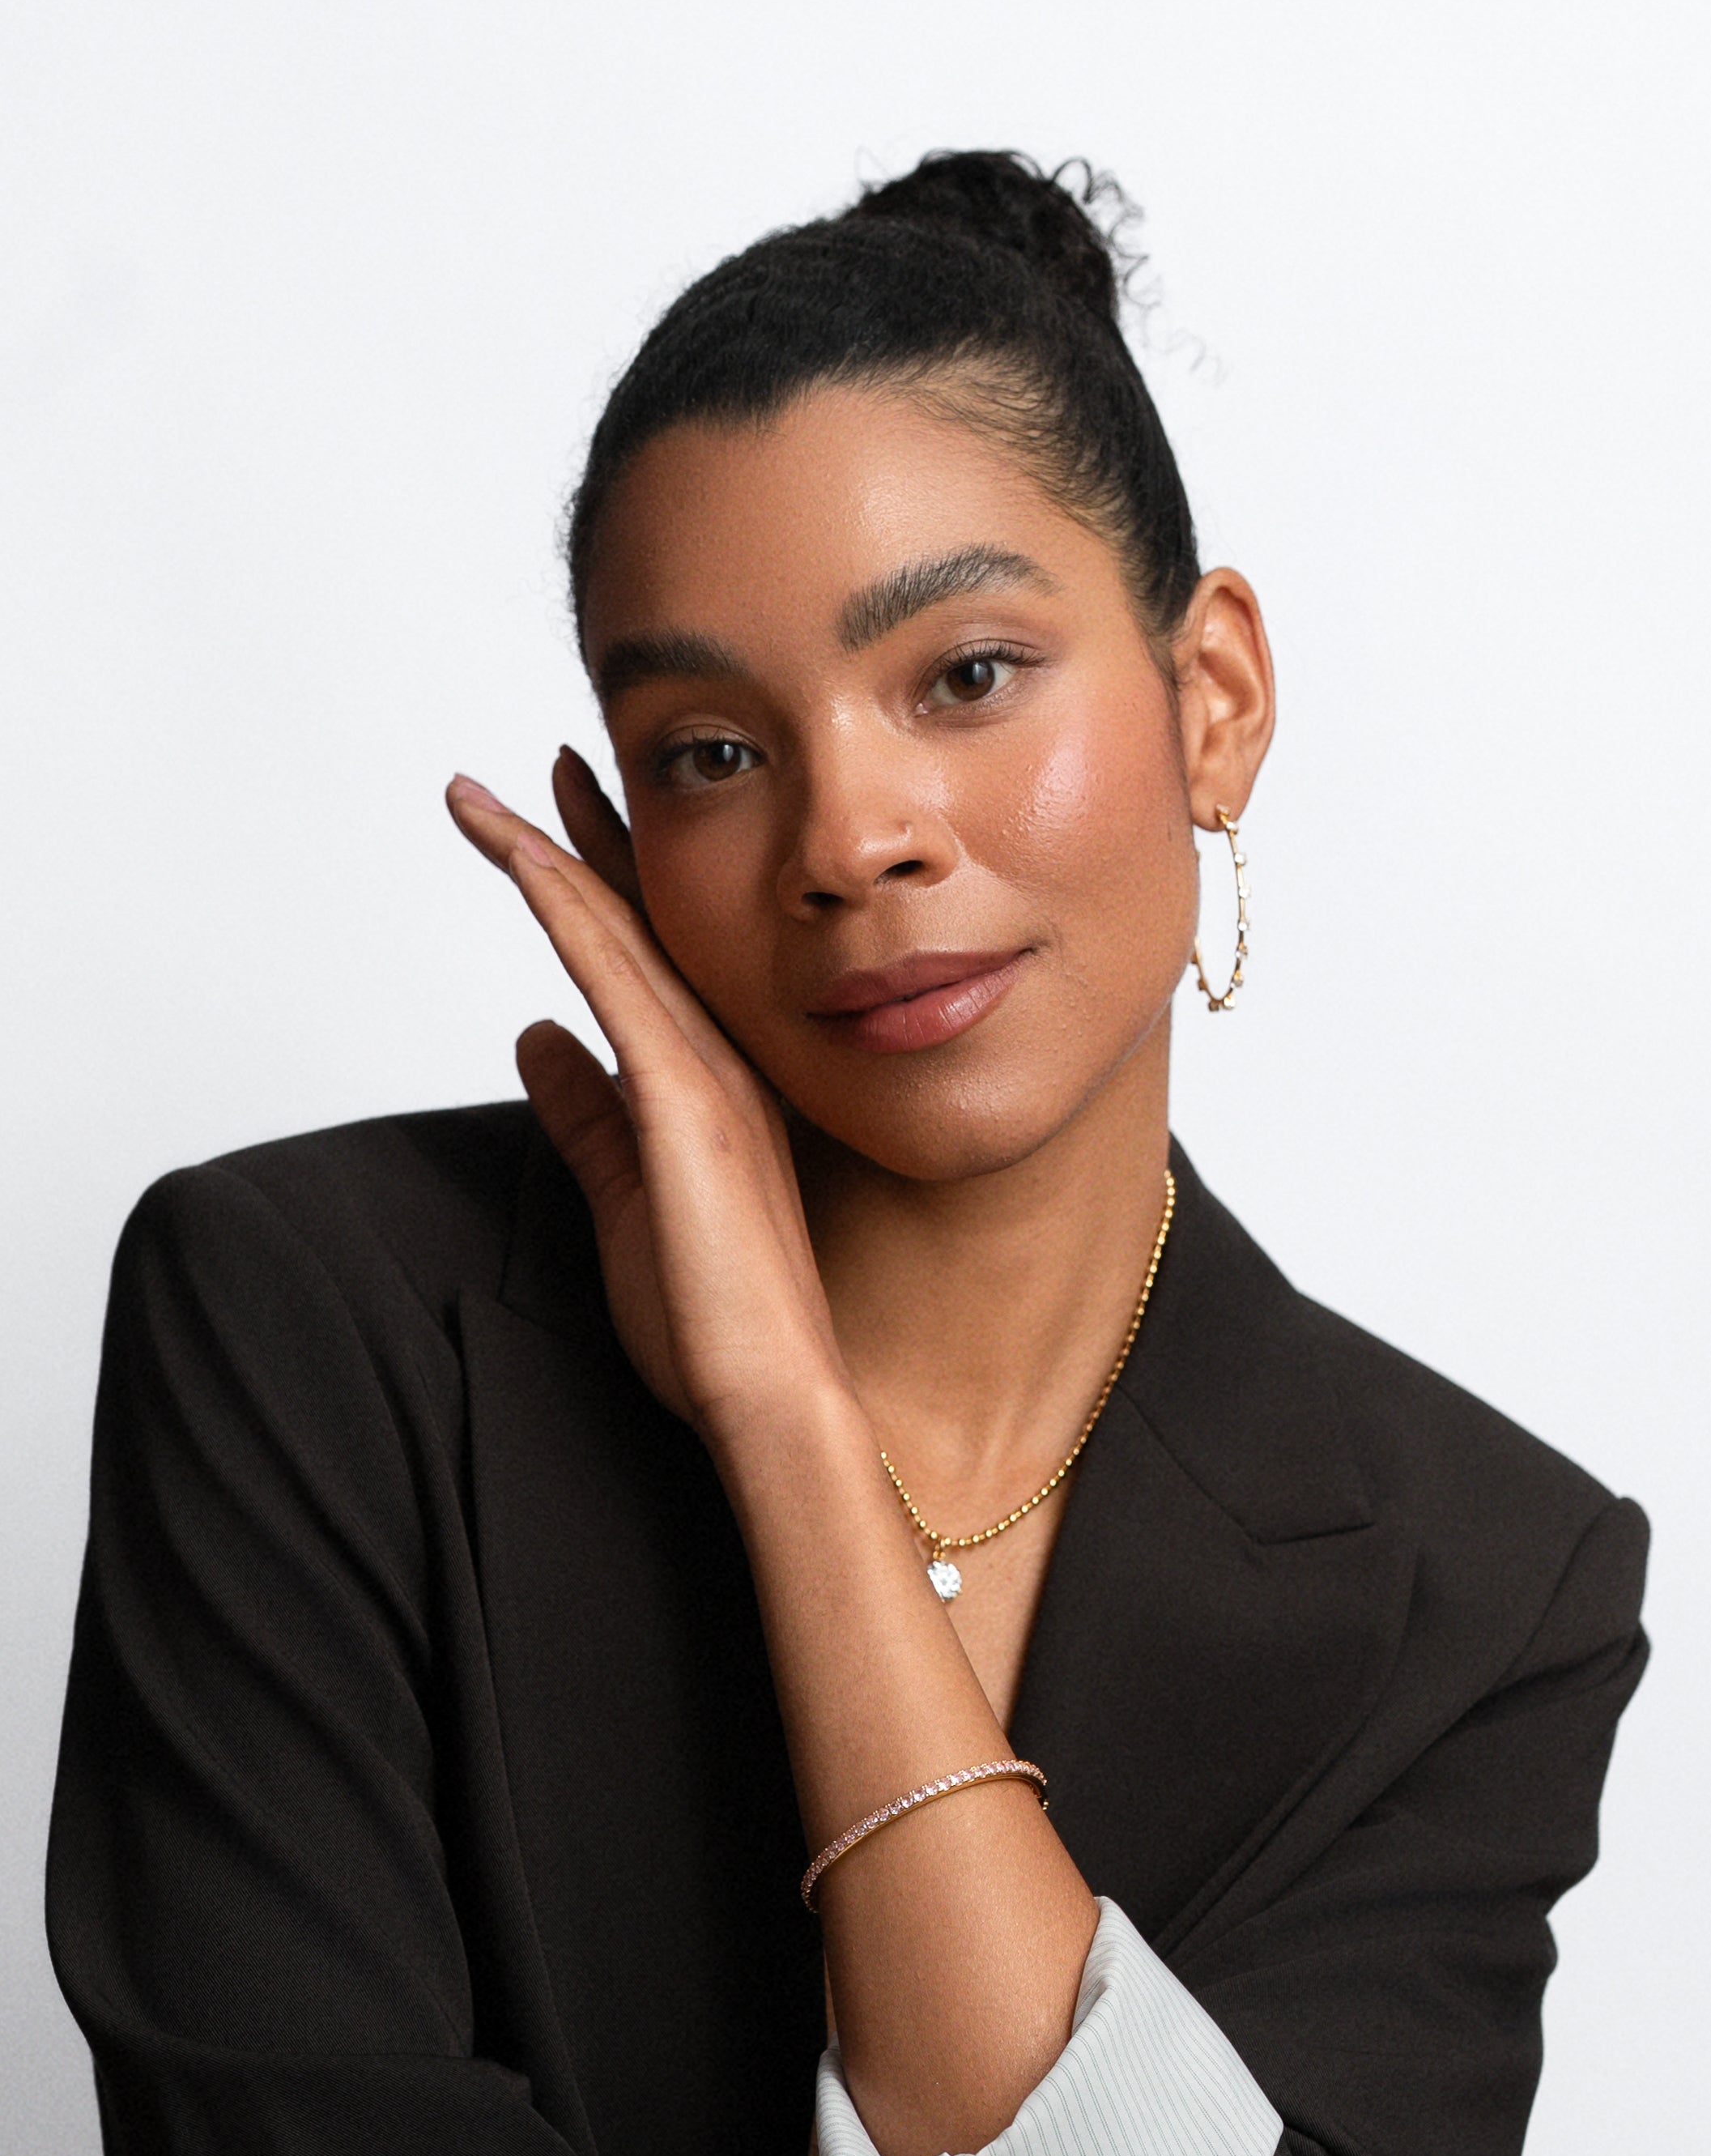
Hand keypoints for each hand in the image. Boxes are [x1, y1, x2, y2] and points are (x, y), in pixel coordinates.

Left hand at [446, 761, 848, 1441]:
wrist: (774, 1396)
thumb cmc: (714, 1321)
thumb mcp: (624, 1199)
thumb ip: (582, 1116)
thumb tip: (532, 1038)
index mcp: (712, 1084)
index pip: (653, 960)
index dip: (609, 882)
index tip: (563, 821)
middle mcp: (718, 1060)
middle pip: (644, 923)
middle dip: (589, 837)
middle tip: (551, 758)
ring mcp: (706, 1076)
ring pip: (620, 935)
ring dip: (554, 856)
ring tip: (491, 796)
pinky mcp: (682, 1105)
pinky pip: (613, 982)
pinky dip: (566, 913)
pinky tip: (527, 864)